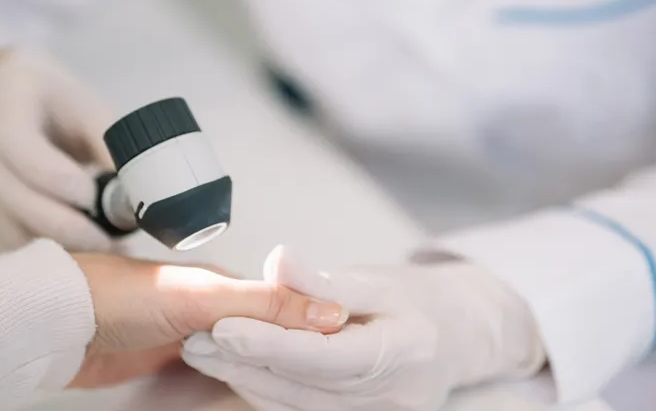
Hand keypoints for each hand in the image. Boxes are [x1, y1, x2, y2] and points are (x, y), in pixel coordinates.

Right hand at [0, 49, 115, 251]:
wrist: (18, 100)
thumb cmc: (63, 106)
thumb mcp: (92, 111)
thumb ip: (113, 147)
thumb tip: (144, 195)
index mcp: (9, 96)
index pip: (14, 140)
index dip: (54, 176)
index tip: (93, 197)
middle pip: (7, 190)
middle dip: (61, 224)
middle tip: (107, 242)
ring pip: (1, 222)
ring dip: (53, 243)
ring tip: (99, 249)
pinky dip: (39, 250)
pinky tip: (75, 250)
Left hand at [67, 252, 348, 388]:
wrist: (59, 323)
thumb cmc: (121, 296)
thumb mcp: (205, 296)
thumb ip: (266, 304)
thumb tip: (329, 311)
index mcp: (228, 284)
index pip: (286, 308)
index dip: (313, 328)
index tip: (341, 350)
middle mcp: (215, 308)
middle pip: (267, 335)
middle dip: (292, 353)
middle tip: (322, 378)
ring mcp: (193, 335)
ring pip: (244, 356)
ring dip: (265, 369)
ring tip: (295, 386)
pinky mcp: (171, 361)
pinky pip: (216, 373)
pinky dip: (235, 381)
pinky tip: (248, 389)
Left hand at [182, 246, 545, 410]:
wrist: (460, 336)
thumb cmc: (419, 300)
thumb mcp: (379, 280)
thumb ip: (324, 281)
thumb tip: (276, 260)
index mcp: (404, 351)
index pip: (325, 354)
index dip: (270, 343)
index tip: (223, 326)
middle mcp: (394, 396)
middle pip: (304, 387)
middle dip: (244, 364)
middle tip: (196, 339)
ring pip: (299, 406)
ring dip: (247, 380)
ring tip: (205, 352)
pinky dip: (270, 392)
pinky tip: (239, 369)